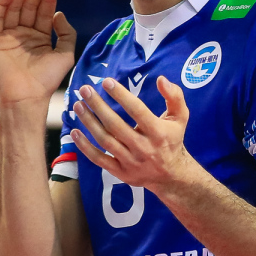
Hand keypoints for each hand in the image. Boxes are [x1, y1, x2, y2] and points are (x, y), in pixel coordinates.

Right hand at [0, 0, 76, 105]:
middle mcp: (23, 35)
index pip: (43, 11)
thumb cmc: (47, 80)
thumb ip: (66, 33)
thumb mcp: (65, 54)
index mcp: (39, 38)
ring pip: (14, 7)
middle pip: (29, 5)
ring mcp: (8, 36)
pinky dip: (3, 3)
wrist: (26, 96)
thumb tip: (58, 13)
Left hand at [68, 75, 195, 195]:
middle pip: (115, 125)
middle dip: (98, 105)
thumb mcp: (180, 117)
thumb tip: (161, 79)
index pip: (137, 110)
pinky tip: (75, 132)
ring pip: (104, 140)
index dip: (121, 95)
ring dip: (89, 122)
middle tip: (85, 89)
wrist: (171, 175)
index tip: (106, 82)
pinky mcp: (120, 172)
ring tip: (78, 105)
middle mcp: (143, 147)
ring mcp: (130, 162)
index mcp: (158, 132)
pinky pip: (99, 159)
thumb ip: (174, 96)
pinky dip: (85, 147)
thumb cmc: (173, 140)